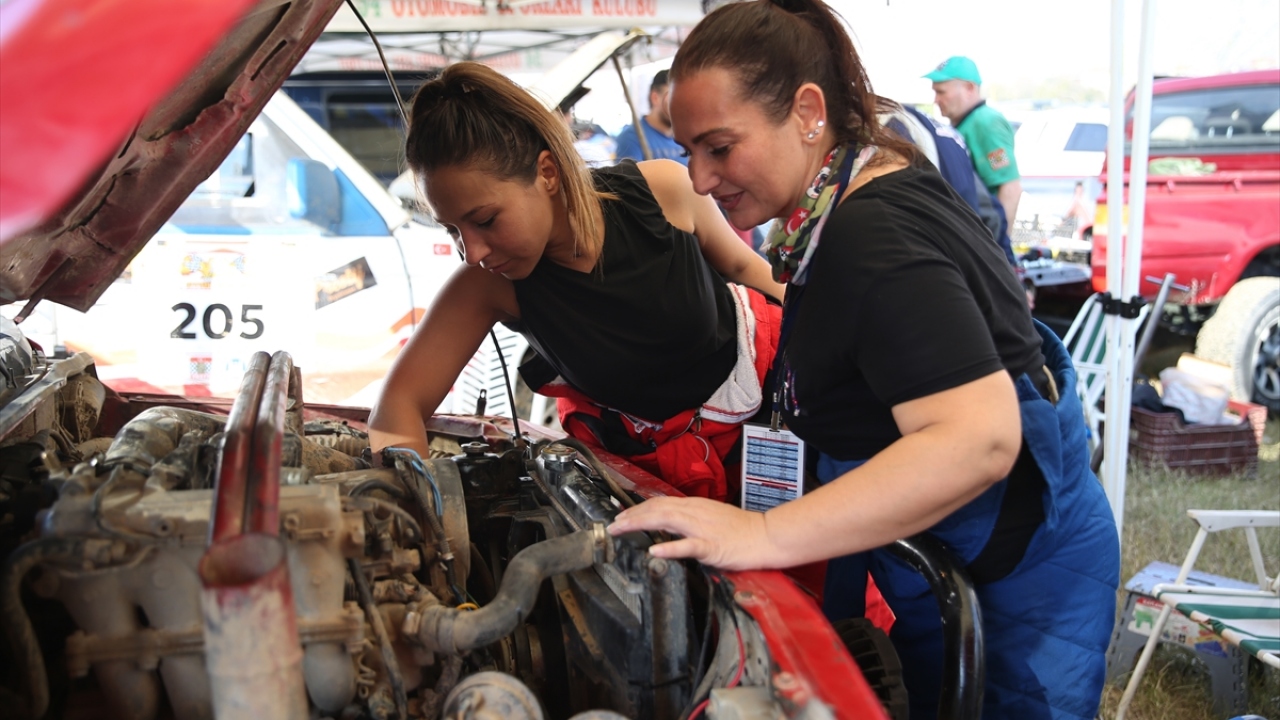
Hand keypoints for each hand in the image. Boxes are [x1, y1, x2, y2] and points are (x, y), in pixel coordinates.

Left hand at [607, 496, 783, 570]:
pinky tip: (656, 551)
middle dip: (632, 516)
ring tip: (623, 529)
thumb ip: (690, 520)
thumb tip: (669, 523)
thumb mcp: (711, 518)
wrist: (767, 536)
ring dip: (641, 524)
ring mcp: (703, 529)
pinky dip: (671, 548)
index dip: (638, 509)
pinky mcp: (713, 546)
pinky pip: (689, 546)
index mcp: (695, 506)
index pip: (660, 503)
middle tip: (613, 525)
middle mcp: (696, 513)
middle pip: (657, 509)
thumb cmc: (742, 530)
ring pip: (667, 521)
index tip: (621, 516)